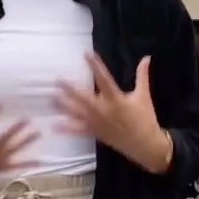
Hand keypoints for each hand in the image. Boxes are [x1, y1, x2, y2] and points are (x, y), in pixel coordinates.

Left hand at [55, 54, 171, 173]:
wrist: (144, 144)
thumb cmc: (145, 118)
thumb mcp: (144, 95)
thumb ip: (143, 76)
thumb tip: (147, 57)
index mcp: (116, 99)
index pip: (103, 78)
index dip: (95, 65)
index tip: (86, 54)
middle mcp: (103, 110)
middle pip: (83, 97)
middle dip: (69, 89)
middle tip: (58, 80)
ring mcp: (97, 123)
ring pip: (77, 113)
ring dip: (63, 106)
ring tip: (51, 99)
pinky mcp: (95, 133)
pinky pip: (78, 131)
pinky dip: (66, 129)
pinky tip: (54, 125)